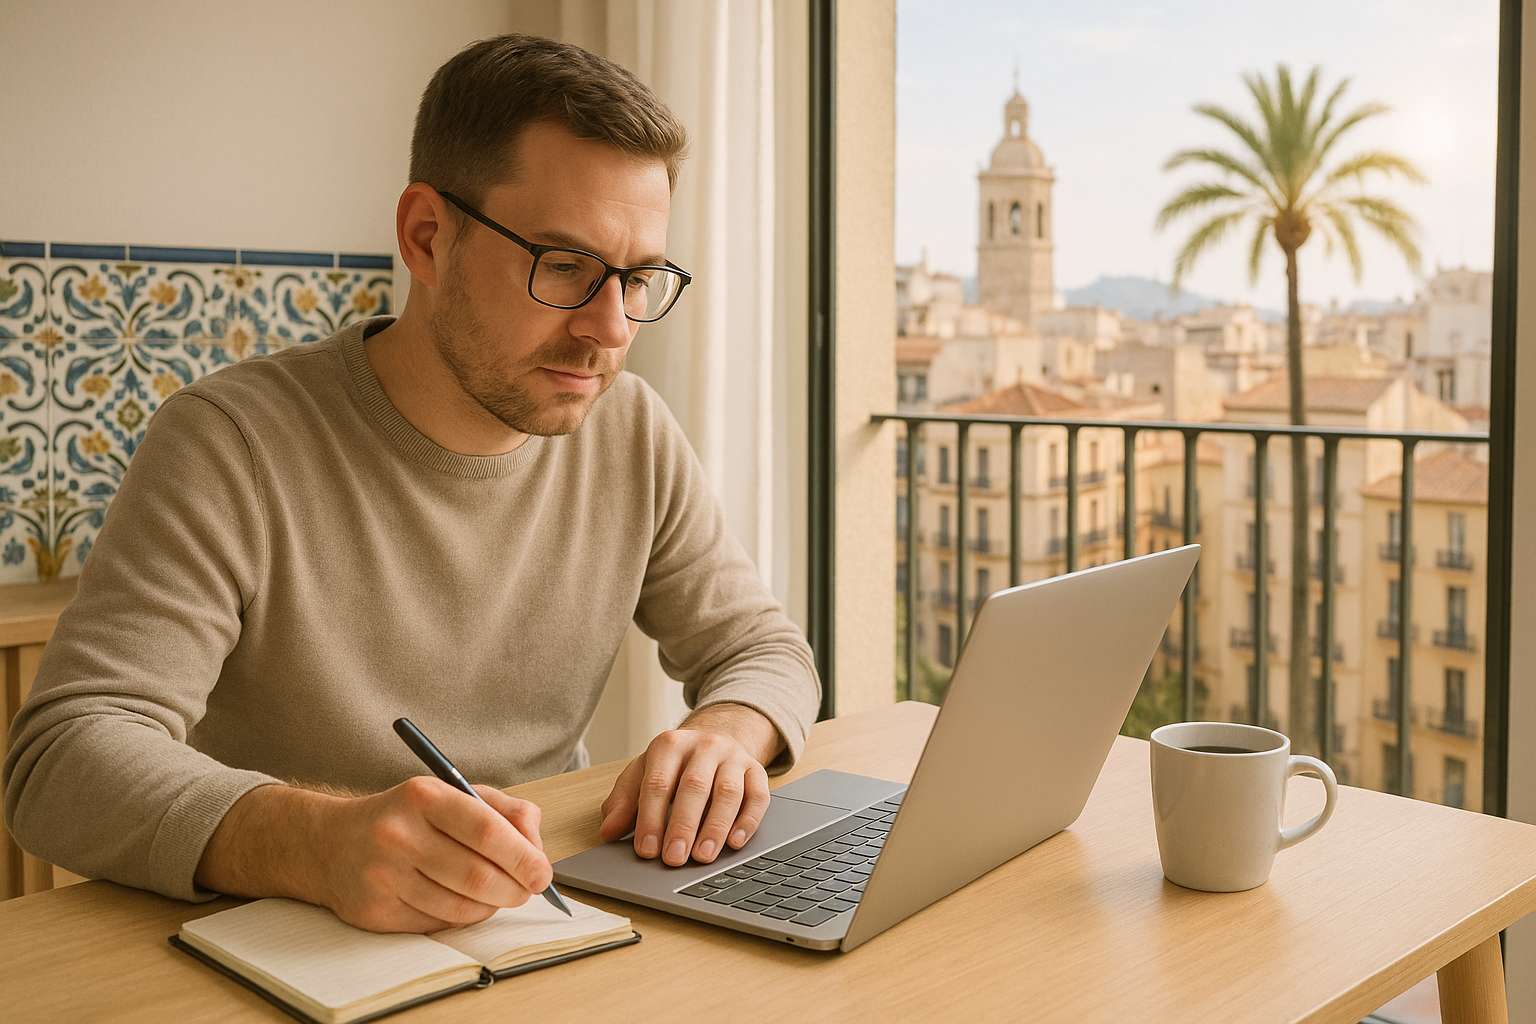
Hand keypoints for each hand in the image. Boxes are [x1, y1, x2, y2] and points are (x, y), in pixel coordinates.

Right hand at [196, 778, 553, 932]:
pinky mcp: (375, 911)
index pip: (486, 830)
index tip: (542, 873)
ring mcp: (383, 876)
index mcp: (423, 796)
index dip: (523, 857)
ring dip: (491, 907)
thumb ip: (505, 812)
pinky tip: (462, 902)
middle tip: (526, 889)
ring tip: (497, 894)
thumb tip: (537, 848)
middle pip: (477, 876)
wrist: (331, 843)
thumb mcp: (454, 793)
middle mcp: (399, 834)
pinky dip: (462, 918)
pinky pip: (437, 925)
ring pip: (460, 907)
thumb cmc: (407, 816)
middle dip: (515, 889)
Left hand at [597, 704, 780, 866]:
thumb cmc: (673, 766)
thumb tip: (608, 831)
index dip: (650, 818)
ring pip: (728, 792)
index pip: (658, 783)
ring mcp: (733, 757)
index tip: (646, 850)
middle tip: (674, 859)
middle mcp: (704, 746)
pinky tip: (735, 843)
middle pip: (694, 786)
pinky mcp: (757, 771)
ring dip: (715, 827)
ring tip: (703, 857)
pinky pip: (757, 796)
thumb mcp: (642, 774)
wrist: (714, 740)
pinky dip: (748, 822)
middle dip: (682, 826)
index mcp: (669, 745)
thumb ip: (623, 802)